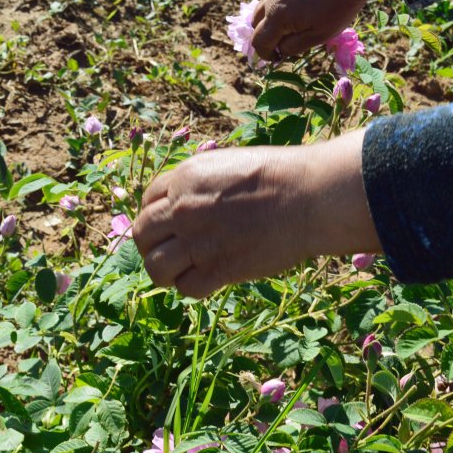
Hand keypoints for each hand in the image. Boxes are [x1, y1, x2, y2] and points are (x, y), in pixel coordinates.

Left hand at [133, 130, 381, 298]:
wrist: (310, 196)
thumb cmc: (280, 176)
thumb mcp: (228, 164)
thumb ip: (199, 184)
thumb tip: (183, 201)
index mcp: (184, 178)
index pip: (146, 202)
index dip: (154, 216)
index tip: (167, 226)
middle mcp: (183, 209)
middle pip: (143, 235)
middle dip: (151, 245)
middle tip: (168, 252)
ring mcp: (197, 241)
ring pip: (155, 267)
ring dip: (163, 273)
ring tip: (179, 273)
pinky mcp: (217, 269)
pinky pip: (186, 288)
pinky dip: (192, 287)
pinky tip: (206, 280)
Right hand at [251, 0, 392, 58]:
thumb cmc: (339, 6)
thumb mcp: (319, 36)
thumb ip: (294, 47)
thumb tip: (281, 49)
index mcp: (278, 17)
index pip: (259, 42)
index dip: (265, 55)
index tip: (277, 58)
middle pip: (255, 24)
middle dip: (265, 36)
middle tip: (283, 41)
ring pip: (263, 6)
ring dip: (270, 19)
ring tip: (290, 23)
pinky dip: (278, 3)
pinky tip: (297, 5)